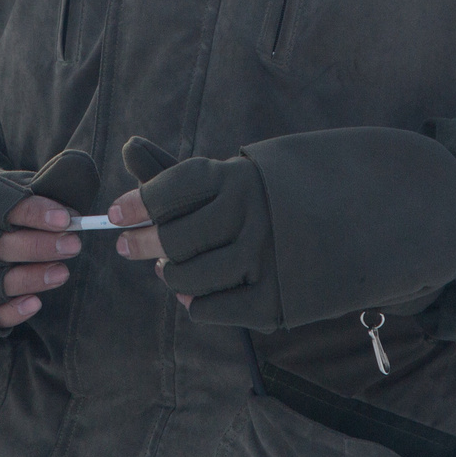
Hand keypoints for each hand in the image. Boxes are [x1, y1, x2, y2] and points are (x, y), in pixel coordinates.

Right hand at [0, 160, 86, 337]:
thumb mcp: (9, 180)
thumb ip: (43, 179)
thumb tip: (80, 172)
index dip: (28, 211)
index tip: (65, 219)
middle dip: (34, 247)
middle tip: (72, 246)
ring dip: (25, 280)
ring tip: (61, 273)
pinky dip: (4, 312)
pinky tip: (34, 303)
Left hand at [111, 136, 278, 327]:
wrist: (340, 226)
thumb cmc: (262, 202)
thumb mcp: (227, 178)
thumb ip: (177, 172)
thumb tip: (129, 147)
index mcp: (237, 178)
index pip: (171, 190)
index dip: (137, 204)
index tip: (115, 216)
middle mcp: (250, 214)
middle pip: (174, 238)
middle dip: (142, 244)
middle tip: (129, 247)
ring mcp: (264, 257)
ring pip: (187, 277)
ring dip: (170, 275)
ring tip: (169, 268)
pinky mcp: (272, 297)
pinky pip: (207, 309)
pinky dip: (192, 303)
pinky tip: (192, 293)